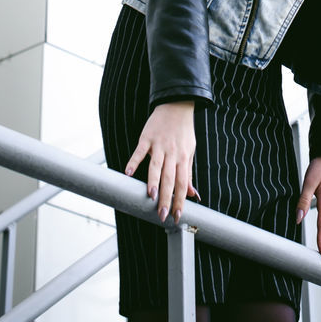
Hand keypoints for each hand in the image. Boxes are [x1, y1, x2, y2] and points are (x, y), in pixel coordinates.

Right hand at [124, 102, 198, 222]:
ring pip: (156, 166)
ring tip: (151, 197)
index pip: (183, 183)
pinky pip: (140, 151)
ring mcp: (159, 145)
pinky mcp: (147, 138)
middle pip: (170, 179)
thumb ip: (188, 173)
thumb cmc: (184, 131)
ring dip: (153, 181)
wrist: (177, 105)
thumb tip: (193, 194)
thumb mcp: (190, 151)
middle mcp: (172, 153)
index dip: (180, 200)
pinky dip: (133, 161)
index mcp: (184, 158)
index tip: (176, 216)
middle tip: (162, 215)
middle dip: (167, 198)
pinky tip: (127, 172)